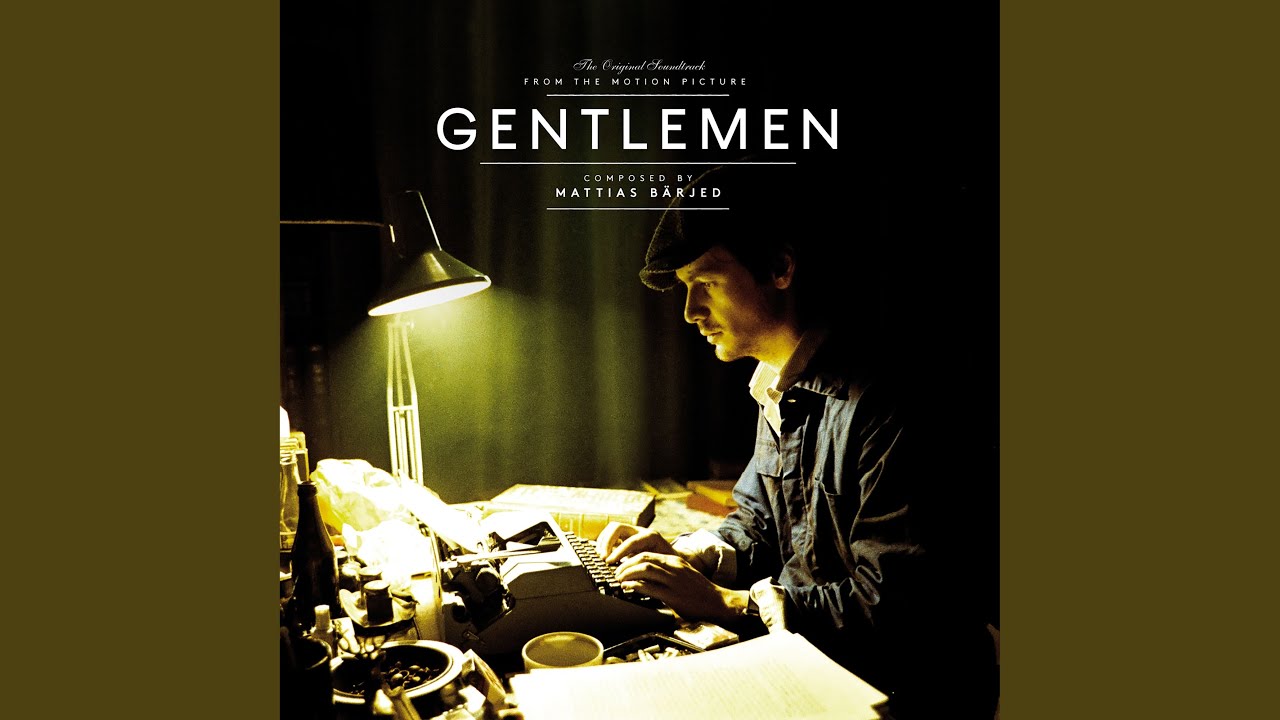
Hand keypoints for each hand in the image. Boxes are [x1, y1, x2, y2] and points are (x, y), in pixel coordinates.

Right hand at [596, 522, 676, 564]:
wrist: (673, 558)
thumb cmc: (668, 565)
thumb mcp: (662, 567)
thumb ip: (649, 569)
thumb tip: (635, 579)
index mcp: (651, 537)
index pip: (631, 541)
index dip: (619, 551)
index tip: (610, 562)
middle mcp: (640, 531)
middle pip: (617, 527)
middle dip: (607, 542)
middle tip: (603, 558)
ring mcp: (632, 532)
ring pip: (612, 529)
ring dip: (603, 541)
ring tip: (600, 556)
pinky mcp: (626, 537)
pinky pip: (611, 534)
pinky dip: (604, 542)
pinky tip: (602, 554)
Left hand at [613, 551, 745, 622]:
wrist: (717, 602)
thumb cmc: (697, 590)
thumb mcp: (681, 574)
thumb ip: (664, 572)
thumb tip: (642, 574)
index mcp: (674, 560)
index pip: (646, 552)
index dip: (629, 558)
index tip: (620, 564)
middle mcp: (673, 567)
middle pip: (643, 558)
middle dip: (625, 565)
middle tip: (616, 572)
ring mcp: (674, 581)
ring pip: (645, 570)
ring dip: (628, 574)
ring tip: (619, 580)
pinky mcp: (673, 596)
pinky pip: (650, 588)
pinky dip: (636, 586)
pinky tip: (628, 588)